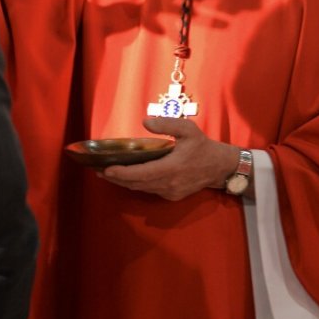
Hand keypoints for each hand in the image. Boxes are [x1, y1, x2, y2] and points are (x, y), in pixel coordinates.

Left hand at [100, 116, 240, 200]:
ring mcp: (170, 192)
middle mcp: (168, 183)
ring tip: (107, 174)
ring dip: (124, 182)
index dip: (121, 174)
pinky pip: (149, 190)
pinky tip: (127, 178)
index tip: (105, 170)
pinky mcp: (172, 196)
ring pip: (141, 189)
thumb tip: (145, 122)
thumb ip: (167, 124)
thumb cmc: (203, 146)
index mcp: (171, 168)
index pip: (140, 174)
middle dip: (116, 179)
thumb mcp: (188, 129)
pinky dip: (136, 185)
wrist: (221, 167)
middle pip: (136, 184)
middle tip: (98, 170)